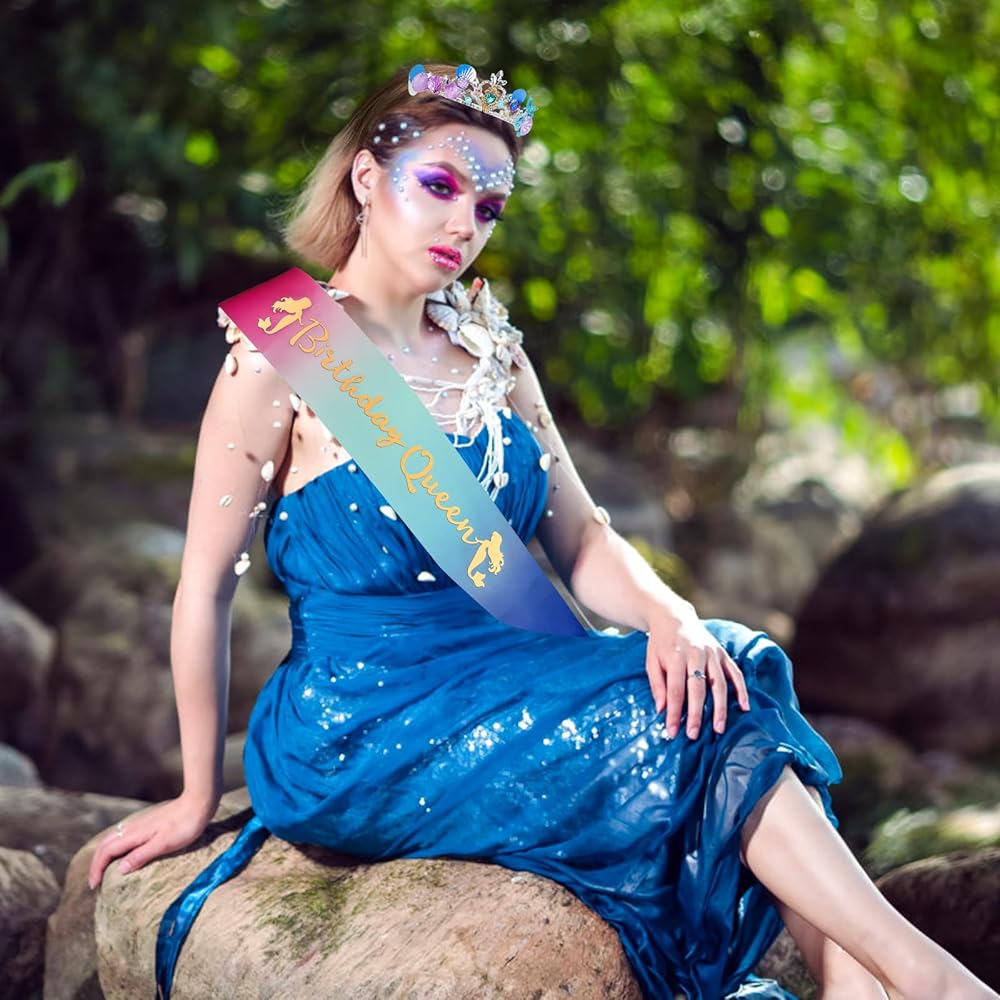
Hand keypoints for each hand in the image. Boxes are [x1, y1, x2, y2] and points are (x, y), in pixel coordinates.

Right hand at [88, 793, 216, 889]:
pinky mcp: (148, 822)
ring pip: (113, 838)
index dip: (96, 868)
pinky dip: (115, 847)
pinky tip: (123, 854)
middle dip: (96, 863)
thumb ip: (141, 855)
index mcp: (134, 834)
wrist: (198, 803)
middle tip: (95, 881)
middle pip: (105, 844)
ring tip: (105, 870)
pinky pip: (123, 836)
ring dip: (104, 854)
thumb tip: (119, 869)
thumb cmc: (185, 825)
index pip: (106, 851)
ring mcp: (140, 823)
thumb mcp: (164, 844)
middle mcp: (133, 827)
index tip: (94, 886)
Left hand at [644, 606, 750, 739]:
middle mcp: (696, 654)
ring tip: (718, 728)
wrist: (673, 616)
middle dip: (696, 714)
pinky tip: (745, 707)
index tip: (672, 731)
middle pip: (698, 688)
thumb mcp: (651, 662)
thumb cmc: (660, 643)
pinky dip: (742, 689)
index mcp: (675, 656)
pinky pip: (735, 672)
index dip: (674, 712)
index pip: (675, 690)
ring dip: (720, 707)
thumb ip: (657, 685)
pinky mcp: (722, 652)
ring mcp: (712, 653)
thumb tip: (662, 710)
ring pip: (719, 683)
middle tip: (693, 735)